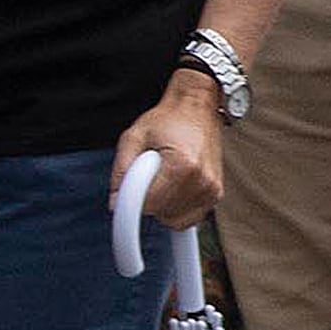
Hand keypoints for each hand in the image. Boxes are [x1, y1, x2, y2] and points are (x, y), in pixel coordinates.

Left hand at [119, 75, 228, 230]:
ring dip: (161, 205)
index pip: (149, 204)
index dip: (129, 202)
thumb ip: (121, 171)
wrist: (197, 109)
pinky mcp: (216, 196)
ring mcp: (212, 191)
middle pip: (161, 214)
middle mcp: (203, 182)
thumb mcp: (132, 137)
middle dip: (146, 200)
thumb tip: (115, 202)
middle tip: (146, 174)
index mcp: (183, 166)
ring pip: (174, 220)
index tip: (120, 202)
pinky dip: (175, 208)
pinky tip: (171, 187)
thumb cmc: (168, 119)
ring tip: (161, 177)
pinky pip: (187, 218)